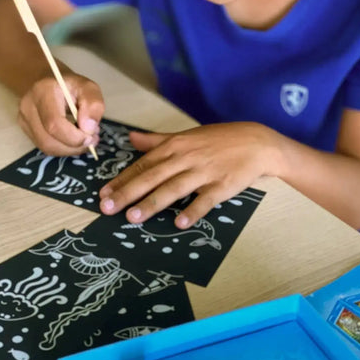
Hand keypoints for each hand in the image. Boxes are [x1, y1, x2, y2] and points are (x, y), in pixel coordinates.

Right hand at [17, 73, 104, 155]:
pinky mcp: (26, 130)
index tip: (91, 136)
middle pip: (48, 140)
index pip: (54, 123)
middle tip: (92, 140)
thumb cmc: (72, 85)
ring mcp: (24, 120)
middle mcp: (28, 106)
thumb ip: (93, 105)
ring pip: (47, 147)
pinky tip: (74, 140)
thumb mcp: (89, 88)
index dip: (74, 137)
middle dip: (74, 146)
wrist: (50, 82)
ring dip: (70, 150)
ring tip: (84, 139)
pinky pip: (45, 147)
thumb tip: (89, 128)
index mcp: (43, 92)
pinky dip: (64, 148)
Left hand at [99, 122, 281, 227]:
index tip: (103, 193)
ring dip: (152, 203)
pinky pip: (205, 199)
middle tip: (107, 208)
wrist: (256, 142)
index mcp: (174, 146)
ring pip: (173, 188)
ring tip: (133, 218)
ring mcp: (204, 172)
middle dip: (128, 192)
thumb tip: (131, 138)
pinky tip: (179, 223)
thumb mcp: (185, 136)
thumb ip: (156, 140)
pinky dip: (193, 211)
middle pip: (152, 177)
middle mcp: (185, 158)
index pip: (142, 164)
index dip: (121, 179)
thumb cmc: (217, 140)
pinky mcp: (222, 185)